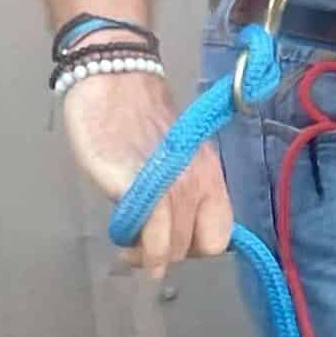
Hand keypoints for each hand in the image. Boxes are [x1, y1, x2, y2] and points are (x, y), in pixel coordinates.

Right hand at [60, 70, 233, 276]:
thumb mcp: (172, 158)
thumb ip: (179, 190)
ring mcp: (172, 185)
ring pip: (174, 247)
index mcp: (211, 175)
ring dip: (149, 256)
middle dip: (172, 254)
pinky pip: (152, 235)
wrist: (114, 79)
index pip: (221, 234)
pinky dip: (141, 249)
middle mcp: (199, 183)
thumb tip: (171, 227)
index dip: (196, 246)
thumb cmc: (137, 119)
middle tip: (145, 248)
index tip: (172, 243)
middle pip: (199, 247)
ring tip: (129, 250)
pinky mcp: (140, 186)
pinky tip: (125, 242)